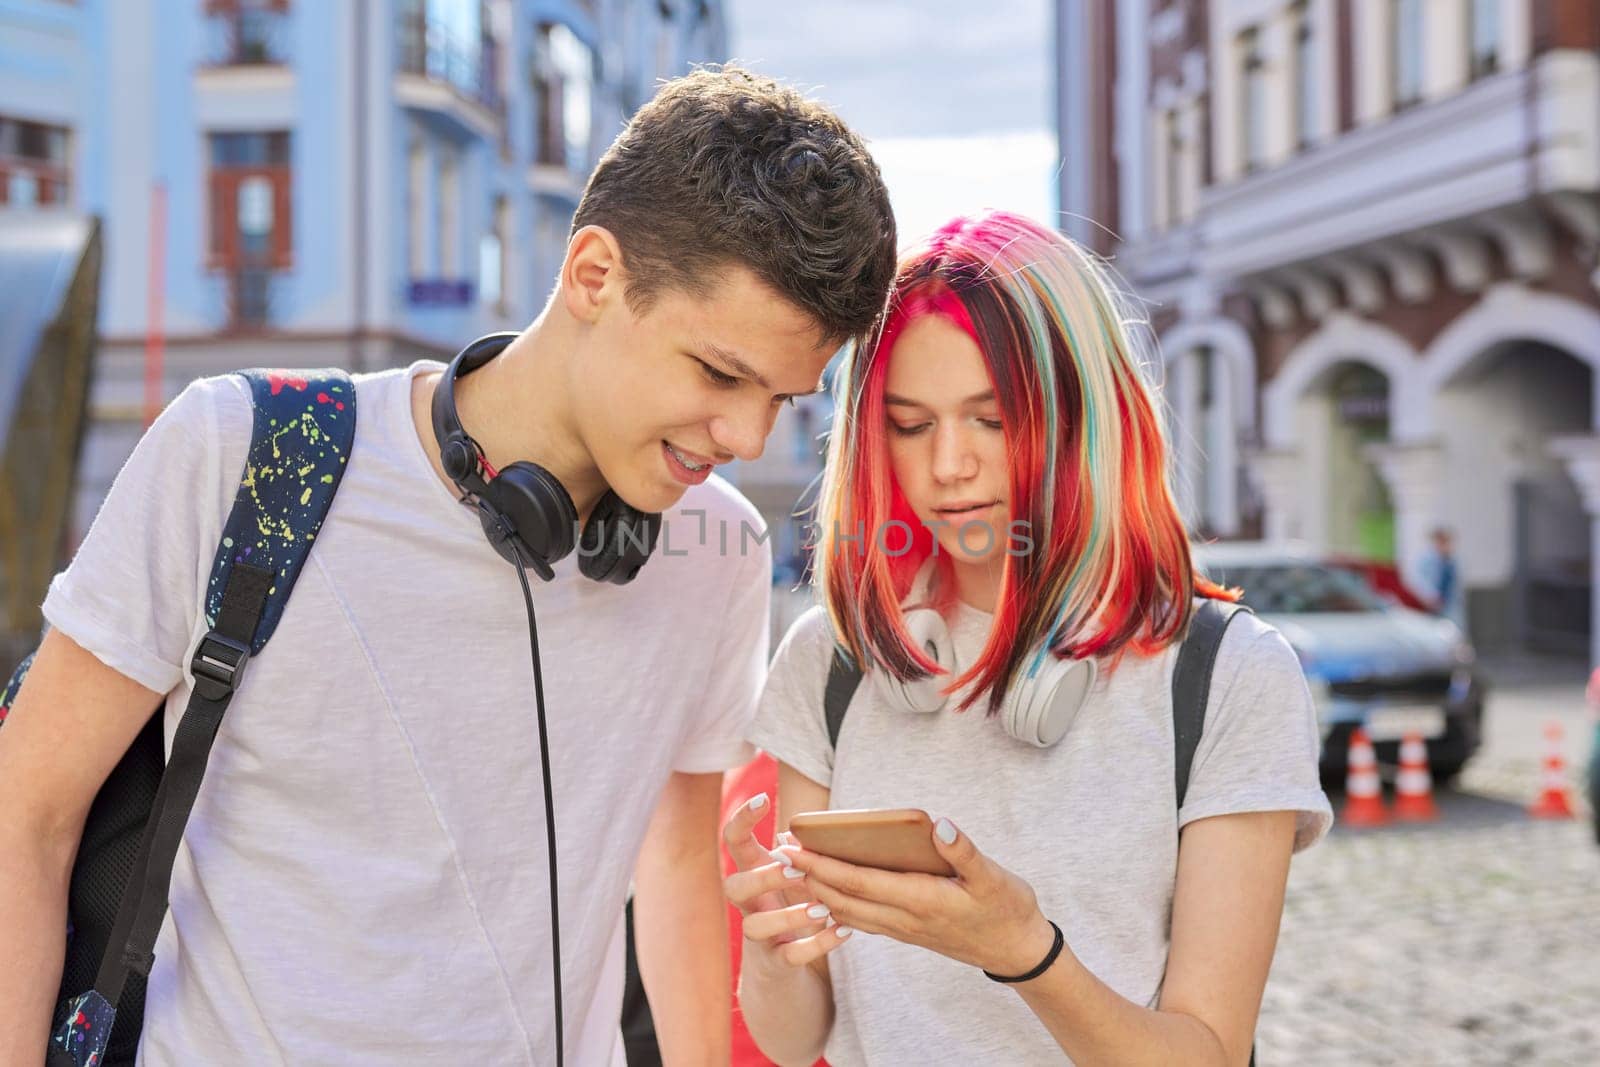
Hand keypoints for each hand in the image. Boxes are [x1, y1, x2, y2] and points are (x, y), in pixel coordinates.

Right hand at [721, 794, 853, 967]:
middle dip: (764, 877)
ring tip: (822, 909)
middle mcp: (748, 904)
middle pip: (734, 887)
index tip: (762, 799)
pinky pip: (790, 956)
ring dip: (789, 916)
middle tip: (798, 871)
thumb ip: (801, 851)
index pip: (733, 841)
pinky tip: (843, 930)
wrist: (782, 965)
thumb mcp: (795, 874)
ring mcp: (759, 936)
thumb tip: (813, 829)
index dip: (741, 819)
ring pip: (755, 927)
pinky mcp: (775, 963)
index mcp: (752, 873)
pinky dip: (818, 945)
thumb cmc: (792, 904)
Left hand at [788, 816, 1057, 977]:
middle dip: (808, 877)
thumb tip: (939, 824)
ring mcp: (903, 929)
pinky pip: (861, 920)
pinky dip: (836, 906)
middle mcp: (905, 919)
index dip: (823, 866)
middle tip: (778, 851)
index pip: (859, 882)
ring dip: (817, 891)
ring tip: (793, 868)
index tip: (794, 848)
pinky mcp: (906, 932)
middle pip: (843, 899)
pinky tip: (824, 894)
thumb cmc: (1006, 908)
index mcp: (921, 900)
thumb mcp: (993, 876)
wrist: (1016, 950)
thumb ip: (964, 852)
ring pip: (847, 913)